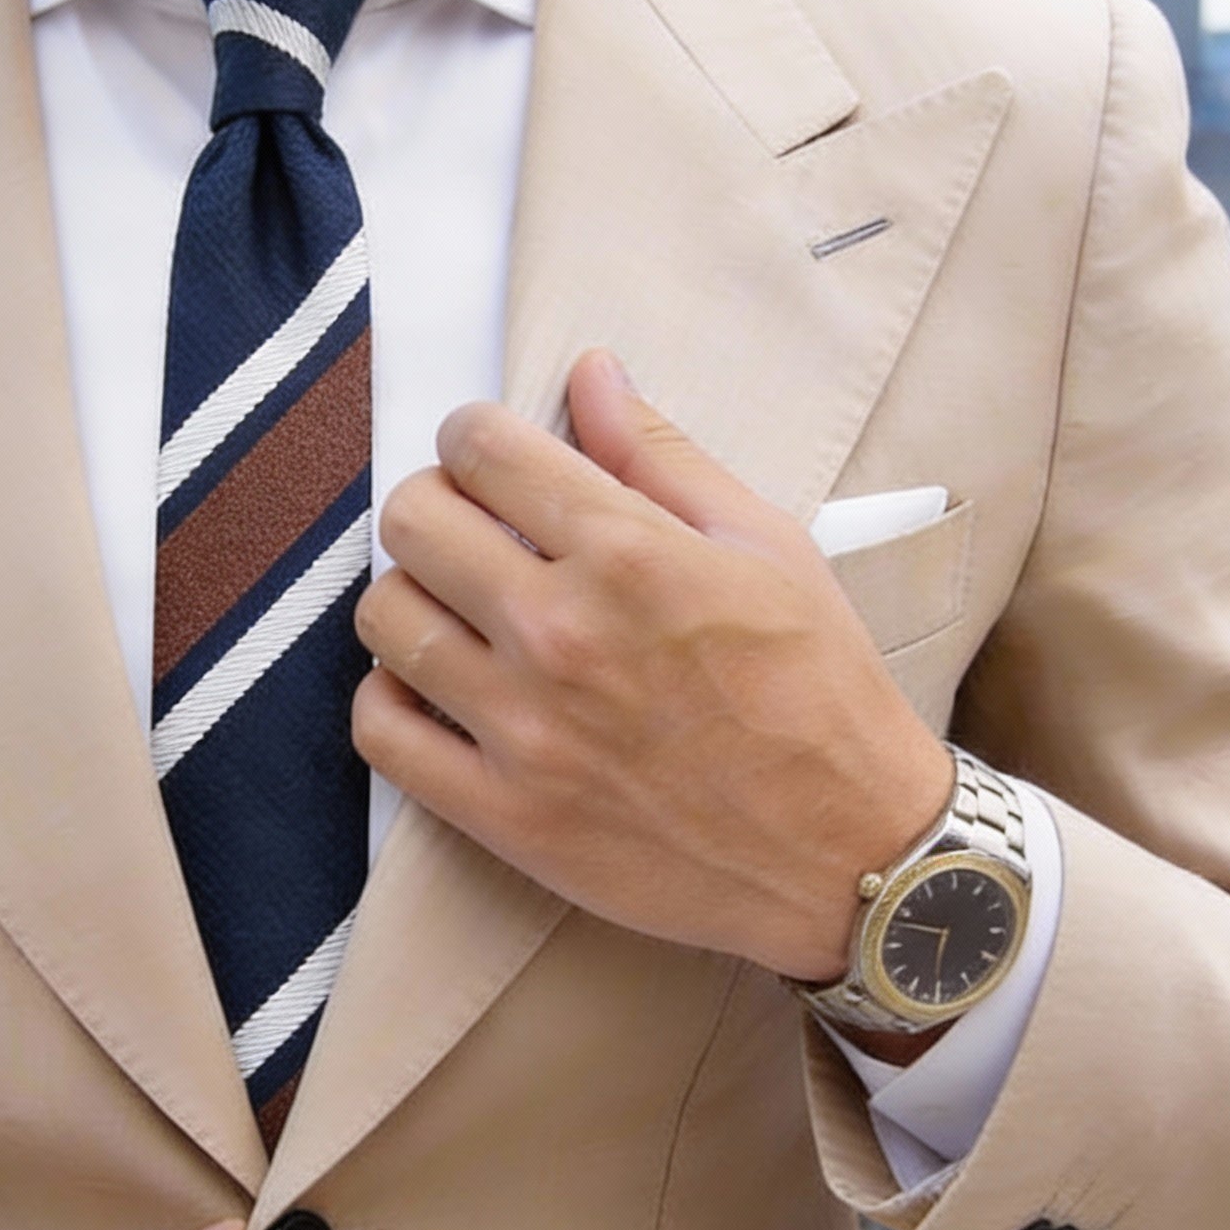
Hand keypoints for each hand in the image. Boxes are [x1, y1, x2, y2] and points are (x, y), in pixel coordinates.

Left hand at [352, 350, 952, 982]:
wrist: (848, 854)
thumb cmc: (818, 694)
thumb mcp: (766, 547)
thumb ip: (660, 456)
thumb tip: (589, 375)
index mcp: (628, 555)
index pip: (482, 449)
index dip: (472, 436)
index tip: (486, 455)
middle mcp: (561, 634)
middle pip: (413, 522)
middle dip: (433, 504)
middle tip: (467, 527)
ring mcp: (523, 729)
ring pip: (384, 618)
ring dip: (407, 596)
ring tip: (452, 608)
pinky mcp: (503, 813)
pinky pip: (380, 732)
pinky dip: (389, 698)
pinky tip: (432, 687)